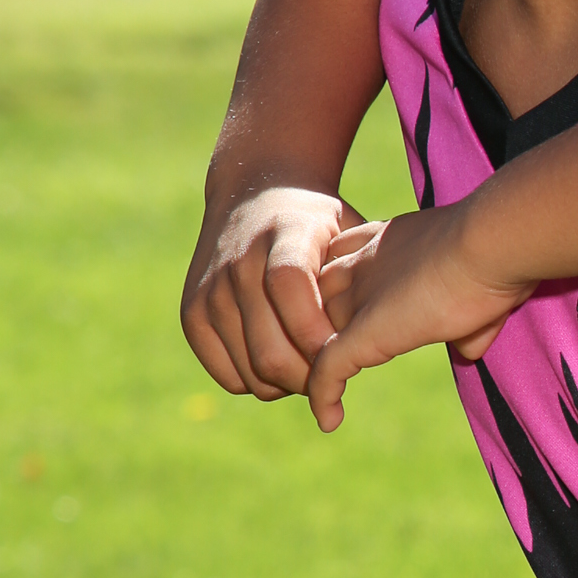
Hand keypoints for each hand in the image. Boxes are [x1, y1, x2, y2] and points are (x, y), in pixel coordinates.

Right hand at [181, 187, 372, 398]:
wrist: (254, 193)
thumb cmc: (318, 224)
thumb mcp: (349, 230)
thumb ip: (364, 276)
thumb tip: (385, 331)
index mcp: (284, 236)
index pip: (291, 293)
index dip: (317, 335)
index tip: (346, 352)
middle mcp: (239, 264)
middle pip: (271, 351)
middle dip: (312, 377)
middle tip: (336, 372)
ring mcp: (211, 291)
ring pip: (253, 373)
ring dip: (289, 385)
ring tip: (312, 365)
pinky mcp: (192, 313)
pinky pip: (228, 376)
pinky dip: (259, 382)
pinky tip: (282, 359)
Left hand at [305, 205, 533, 430]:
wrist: (494, 242)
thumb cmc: (501, 252)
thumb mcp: (484, 282)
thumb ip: (469, 316)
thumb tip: (470, 347)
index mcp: (389, 239)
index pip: (343, 260)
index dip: (343, 288)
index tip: (353, 317)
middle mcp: (364, 261)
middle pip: (316, 296)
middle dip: (315, 325)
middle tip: (323, 360)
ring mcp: (361, 296)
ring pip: (310, 333)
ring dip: (311, 363)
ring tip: (318, 396)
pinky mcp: (365, 330)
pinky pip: (328, 368)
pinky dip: (323, 396)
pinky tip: (329, 421)